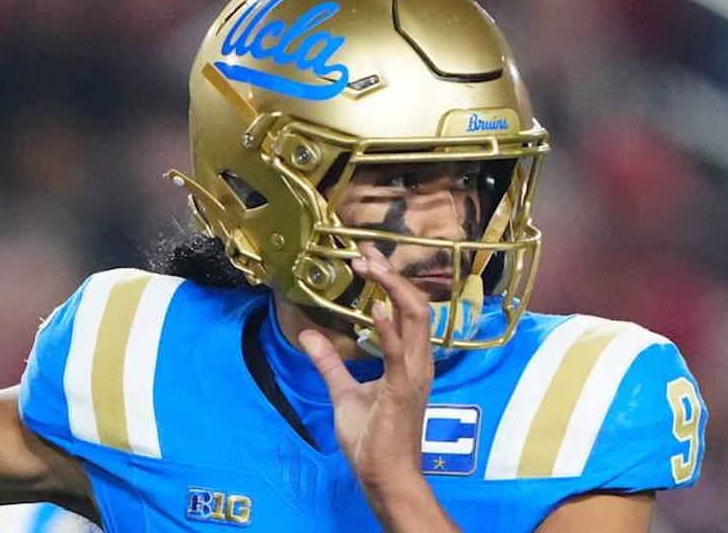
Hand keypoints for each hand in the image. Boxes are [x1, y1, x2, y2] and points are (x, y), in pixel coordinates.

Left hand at [298, 244, 433, 487]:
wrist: (385, 475)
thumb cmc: (373, 439)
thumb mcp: (344, 392)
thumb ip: (330, 364)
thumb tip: (309, 336)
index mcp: (410, 360)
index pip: (407, 309)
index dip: (390, 280)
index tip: (368, 256)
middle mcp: (419, 361)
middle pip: (416, 305)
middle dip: (392, 275)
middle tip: (368, 251)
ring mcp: (413, 374)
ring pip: (415, 318)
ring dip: (393, 289)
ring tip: (371, 266)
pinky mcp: (402, 388)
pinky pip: (399, 351)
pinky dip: (388, 326)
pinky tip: (373, 306)